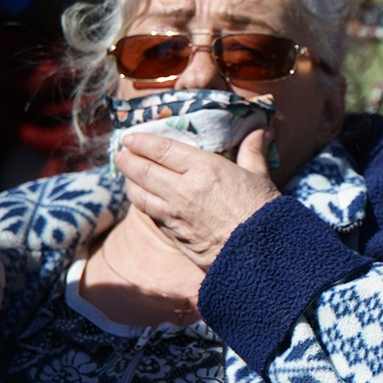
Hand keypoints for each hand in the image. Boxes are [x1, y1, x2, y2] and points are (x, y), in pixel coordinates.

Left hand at [114, 127, 281, 270]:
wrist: (260, 252)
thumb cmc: (263, 210)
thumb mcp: (259, 175)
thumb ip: (253, 151)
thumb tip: (261, 130)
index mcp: (205, 168)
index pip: (162, 149)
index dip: (141, 142)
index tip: (130, 138)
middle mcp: (184, 189)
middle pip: (143, 171)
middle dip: (127, 160)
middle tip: (119, 154)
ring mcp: (175, 214)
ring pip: (139, 195)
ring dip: (129, 183)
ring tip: (126, 177)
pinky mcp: (174, 234)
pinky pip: (150, 214)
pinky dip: (141, 203)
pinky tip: (142, 200)